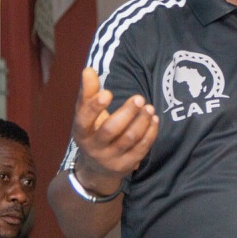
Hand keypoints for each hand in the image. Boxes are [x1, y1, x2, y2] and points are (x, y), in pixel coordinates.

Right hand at [71, 68, 159, 188]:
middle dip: (127, 113)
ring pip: (129, 139)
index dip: (95, 107)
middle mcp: (94, 147)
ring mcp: (111, 158)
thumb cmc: (93, 131)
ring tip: (149, 108)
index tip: (108, 93)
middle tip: (140, 98)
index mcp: (82, 132)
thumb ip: (88, 92)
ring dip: (141, 122)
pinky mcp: (127, 165)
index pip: (84, 119)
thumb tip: (88, 69)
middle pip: (110, 130)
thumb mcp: (86, 114)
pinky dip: (150, 133)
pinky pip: (141, 149)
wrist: (97, 168)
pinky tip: (154, 120)